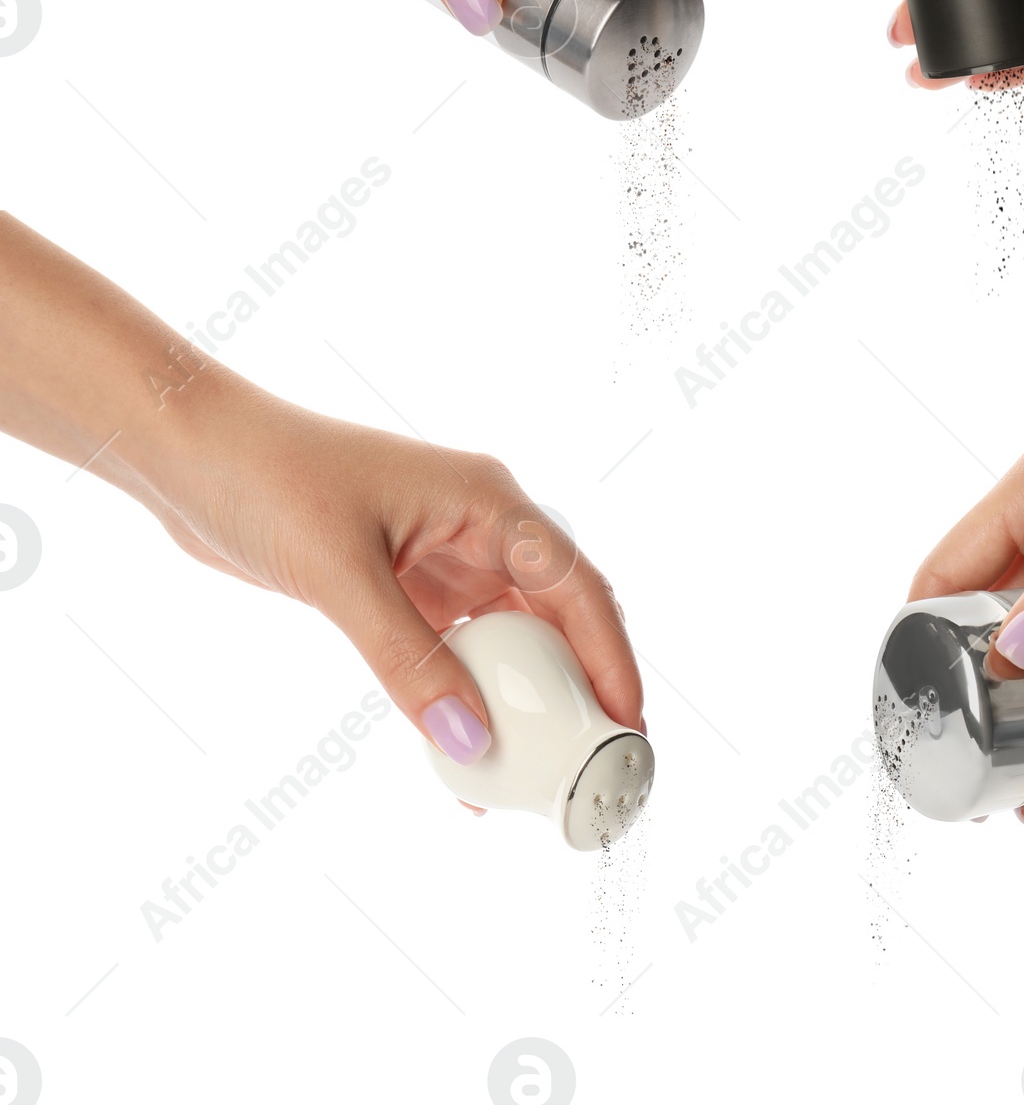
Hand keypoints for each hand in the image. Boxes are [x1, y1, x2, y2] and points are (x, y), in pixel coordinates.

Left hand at [147, 385, 643, 798]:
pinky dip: (465, 699)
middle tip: (601, 759)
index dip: (611, 655)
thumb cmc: (271, 481)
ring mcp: (442, 558)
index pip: (575, 585)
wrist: (193, 455)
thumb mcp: (343, 575)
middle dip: (584, 683)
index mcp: (488, 501)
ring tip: (543, 768)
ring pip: (509, 637)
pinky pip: (454, 651)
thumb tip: (468, 744)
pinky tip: (462, 756)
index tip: (629, 722)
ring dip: (526, 698)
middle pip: (556, 614)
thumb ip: (407, 662)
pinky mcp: (403, 587)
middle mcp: (478, 527)